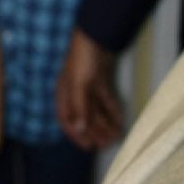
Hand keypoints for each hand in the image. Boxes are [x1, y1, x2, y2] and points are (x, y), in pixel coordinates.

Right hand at [56, 30, 123, 149]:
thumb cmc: (82, 59)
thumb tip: (80, 130)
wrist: (96, 36)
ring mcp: (88, 87)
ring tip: (114, 137)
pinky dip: (112, 111)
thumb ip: (80, 108)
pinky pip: (106, 101)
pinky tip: (119, 121)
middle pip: (84, 117)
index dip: (75, 135)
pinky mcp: (100, 81)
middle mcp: (74, 93)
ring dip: (104, 124)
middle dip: (94, 132)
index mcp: (64, 94)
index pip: (67, 119)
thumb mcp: (79, 85)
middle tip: (105, 145)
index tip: (87, 147)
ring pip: (96, 110)